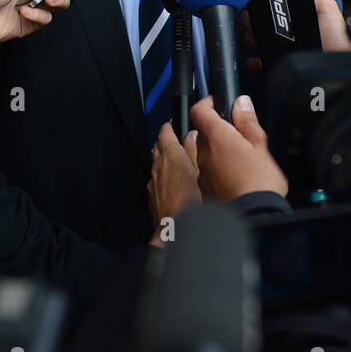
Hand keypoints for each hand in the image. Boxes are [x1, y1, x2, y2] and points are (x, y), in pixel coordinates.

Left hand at [147, 122, 200, 244]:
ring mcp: (153, 181)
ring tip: (176, 160)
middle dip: (165, 140)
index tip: (173, 124)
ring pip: (156, 163)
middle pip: (158, 146)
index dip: (169, 126)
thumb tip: (192, 136)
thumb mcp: (199, 171)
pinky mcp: (152, 195)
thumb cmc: (190, 201)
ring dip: (164, 158)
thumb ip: (194, 151)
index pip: (165, 133)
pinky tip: (173, 182)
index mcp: (171, 155)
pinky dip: (163, 175)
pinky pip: (155, 179)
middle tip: (174, 139)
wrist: (175, 227)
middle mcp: (158, 166)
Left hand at [189, 95, 287, 201]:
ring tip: (236, 155)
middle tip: (235, 131)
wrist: (253, 215)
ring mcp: (201, 172)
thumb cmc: (258, 183)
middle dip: (216, 128)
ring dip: (216, 149)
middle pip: (201, 132)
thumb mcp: (260, 145)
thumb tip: (241, 104)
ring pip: (204, 152)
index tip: (217, 103)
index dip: (207, 103)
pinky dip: (216, 168)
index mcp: (216, 136)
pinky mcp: (204, 188)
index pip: (199, 110)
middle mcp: (203, 153)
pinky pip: (206, 171)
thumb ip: (248, 121)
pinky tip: (232, 173)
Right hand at [241, 0, 350, 72]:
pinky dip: (252, 60)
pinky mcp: (275, 65)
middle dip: (252, 16)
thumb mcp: (327, 8)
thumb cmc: (337, 39)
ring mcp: (278, 48)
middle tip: (254, 17)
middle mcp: (285, 30)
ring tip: (257, 38)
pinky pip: (256, 61)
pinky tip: (257, 58)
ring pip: (253, 38)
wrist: (336, 67)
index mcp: (294, 16)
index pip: (271, 3)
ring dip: (251, 36)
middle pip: (258, 19)